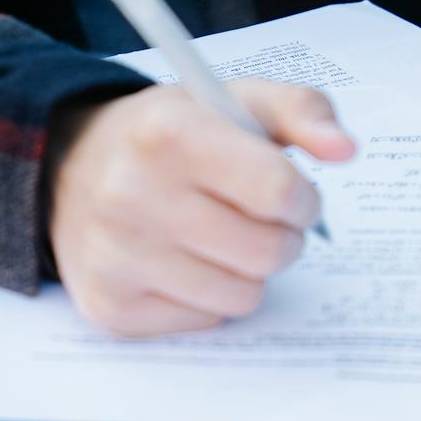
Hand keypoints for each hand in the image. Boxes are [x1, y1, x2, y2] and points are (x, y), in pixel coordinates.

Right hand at [45, 80, 354, 335]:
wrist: (74, 166)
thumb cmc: (175, 132)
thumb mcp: (236, 99)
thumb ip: (304, 112)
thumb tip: (346, 150)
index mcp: (169, 133)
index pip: (278, 189)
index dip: (304, 197)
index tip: (294, 194)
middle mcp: (130, 194)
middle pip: (267, 251)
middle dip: (283, 237)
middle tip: (263, 219)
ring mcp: (114, 257)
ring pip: (241, 296)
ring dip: (249, 271)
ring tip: (224, 237)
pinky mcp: (108, 307)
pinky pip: (205, 322)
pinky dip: (210, 298)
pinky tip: (187, 260)